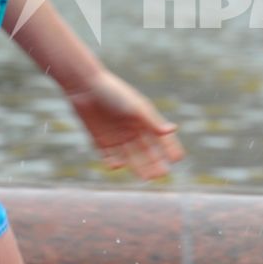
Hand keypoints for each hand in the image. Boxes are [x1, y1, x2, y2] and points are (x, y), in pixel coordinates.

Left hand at [64, 70, 184, 179]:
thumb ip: (152, 121)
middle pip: (146, 150)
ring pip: (130, 156)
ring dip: (138, 167)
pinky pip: (109, 156)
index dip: (170, 147)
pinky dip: (113, 162)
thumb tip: (173, 130)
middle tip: (162, 174)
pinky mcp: (101, 140)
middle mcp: (132, 130)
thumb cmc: (114, 93)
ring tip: (146, 177)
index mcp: (143, 120)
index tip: (177, 158)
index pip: (160, 137)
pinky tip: (118, 166)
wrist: (85, 86)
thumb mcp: (136, 108)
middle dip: (155, 162)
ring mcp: (116, 136)